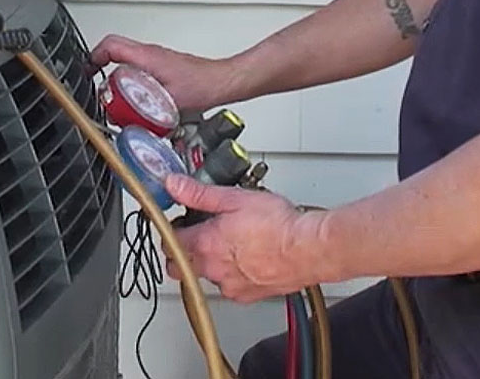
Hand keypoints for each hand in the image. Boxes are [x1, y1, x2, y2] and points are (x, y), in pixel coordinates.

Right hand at [89, 34, 237, 113]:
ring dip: (115, 70)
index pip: (111, 45)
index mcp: (147, 56)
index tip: (87, 70)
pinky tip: (135, 94)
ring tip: (113, 90)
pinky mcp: (163, 64)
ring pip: (127, 56)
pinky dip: (130, 75)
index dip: (93, 56)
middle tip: (96, 81)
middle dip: (100, 63)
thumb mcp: (167, 101)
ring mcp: (157, 57)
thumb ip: (143, 107)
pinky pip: (138, 64)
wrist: (221, 81)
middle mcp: (150, 53)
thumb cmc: (202, 85)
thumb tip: (126, 115)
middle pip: (115, 48)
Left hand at [160, 175, 324, 302]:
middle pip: (179, 267)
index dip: (171, 230)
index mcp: (205, 245)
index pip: (170, 243)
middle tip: (193, 236)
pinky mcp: (247, 296)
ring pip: (205, 277)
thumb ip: (199, 193)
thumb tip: (174, 184)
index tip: (179, 223)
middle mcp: (214, 269)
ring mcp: (230, 285)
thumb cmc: (279, 225)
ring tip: (227, 244)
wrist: (309, 248)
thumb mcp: (235, 198)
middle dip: (180, 253)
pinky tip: (244, 260)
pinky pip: (228, 287)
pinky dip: (230, 275)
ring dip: (208, 263)